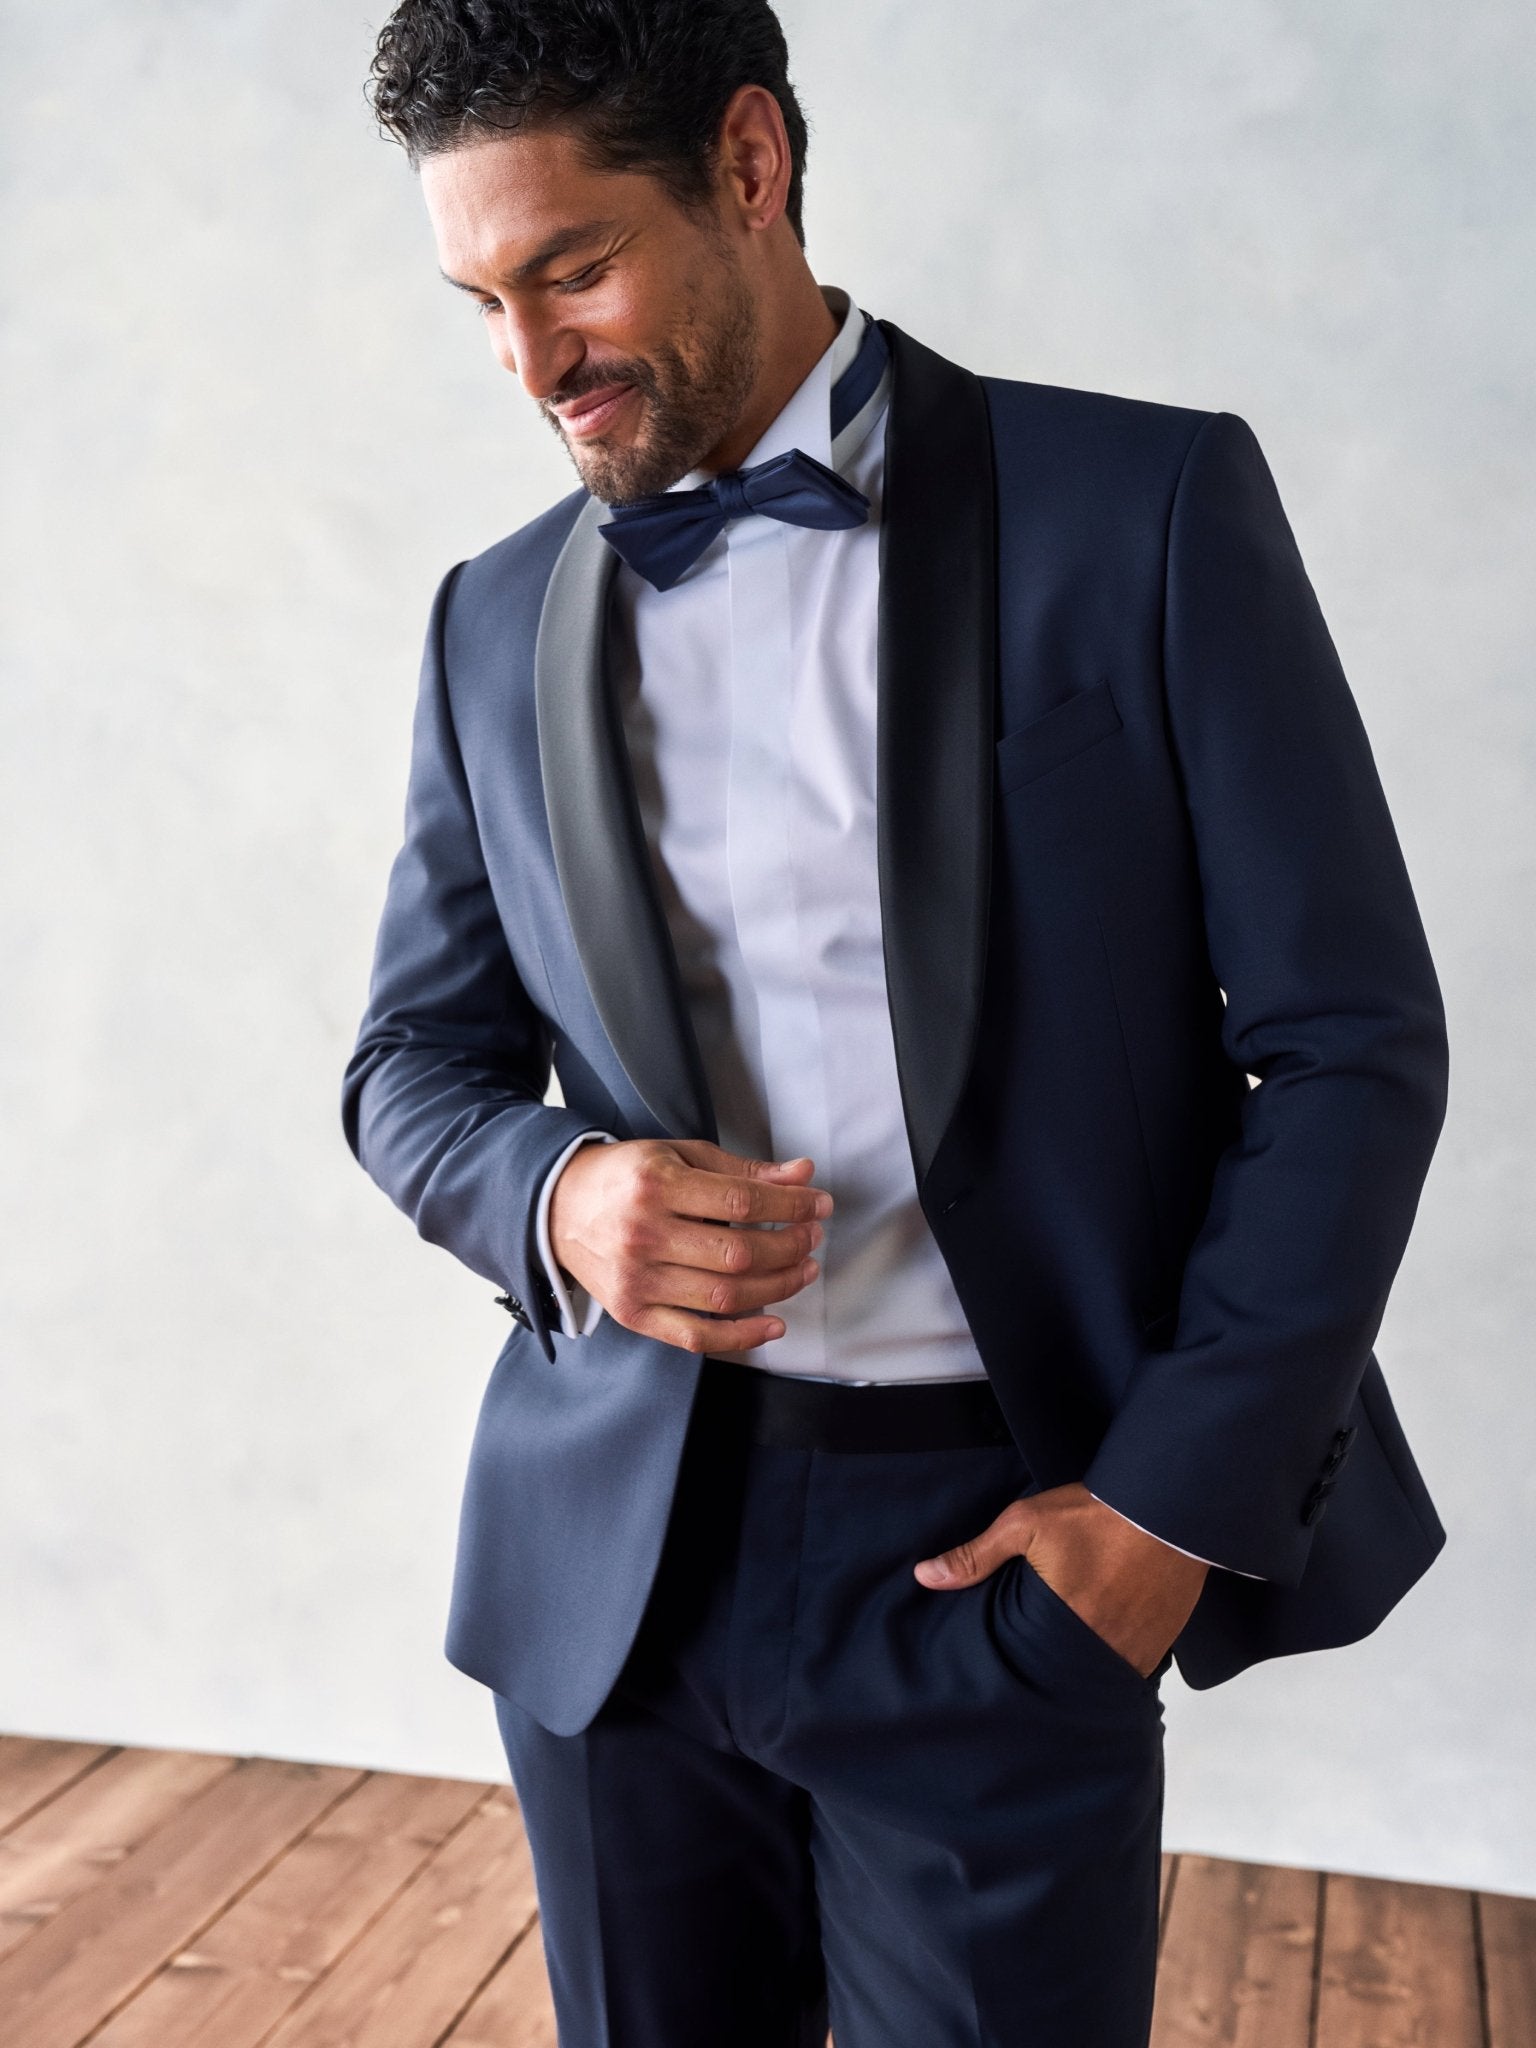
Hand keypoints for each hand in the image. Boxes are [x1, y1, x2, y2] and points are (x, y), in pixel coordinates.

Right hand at [548, 1138, 833, 1351]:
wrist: (556, 1208)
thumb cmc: (625, 1178)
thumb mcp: (679, 1156)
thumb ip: (742, 1169)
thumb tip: (801, 1174)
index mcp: (656, 1185)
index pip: (741, 1201)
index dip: (790, 1205)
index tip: (818, 1204)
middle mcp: (644, 1234)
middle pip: (739, 1253)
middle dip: (790, 1246)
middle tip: (813, 1237)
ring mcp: (637, 1279)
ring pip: (724, 1296)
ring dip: (778, 1287)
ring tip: (802, 1269)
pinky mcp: (633, 1313)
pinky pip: (695, 1336)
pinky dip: (741, 1336)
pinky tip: (774, 1324)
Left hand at [913, 1481, 1207, 1677]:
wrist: (1167, 1505)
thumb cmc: (1095, 1514)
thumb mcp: (1025, 1524)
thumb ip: (975, 1555)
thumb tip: (924, 1576)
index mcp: (1061, 1623)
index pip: (1028, 1665)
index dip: (1016, 1665)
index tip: (1007, 1661)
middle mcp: (1100, 1646)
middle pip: (1064, 1676)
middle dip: (1049, 1672)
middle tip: (1036, 1660)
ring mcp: (1135, 1649)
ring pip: (1099, 1675)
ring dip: (1084, 1668)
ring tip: (1066, 1657)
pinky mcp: (1160, 1643)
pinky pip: (1133, 1666)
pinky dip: (1116, 1659)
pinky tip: (1104, 1643)